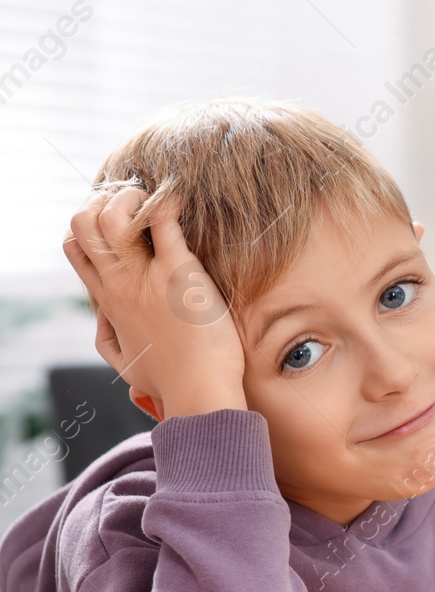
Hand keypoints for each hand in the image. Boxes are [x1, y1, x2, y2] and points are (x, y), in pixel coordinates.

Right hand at [63, 185, 247, 419]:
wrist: (200, 393)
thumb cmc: (170, 382)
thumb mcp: (125, 362)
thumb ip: (107, 337)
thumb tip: (102, 319)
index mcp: (107, 302)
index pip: (77, 250)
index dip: (88, 228)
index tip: (115, 225)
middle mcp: (118, 284)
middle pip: (83, 225)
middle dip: (102, 203)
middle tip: (134, 205)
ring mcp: (144, 276)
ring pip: (110, 217)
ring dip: (129, 197)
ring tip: (154, 202)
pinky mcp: (178, 271)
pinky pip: (163, 222)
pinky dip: (167, 202)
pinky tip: (178, 199)